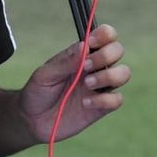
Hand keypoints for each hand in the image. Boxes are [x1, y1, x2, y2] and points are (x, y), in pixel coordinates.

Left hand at [18, 24, 131, 142]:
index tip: (91, 43)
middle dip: (105, 56)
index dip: (104, 35)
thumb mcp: (44, 75)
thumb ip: (65, 62)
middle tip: (86, 67)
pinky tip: (85, 103)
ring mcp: (101, 86)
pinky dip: (104, 100)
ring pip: (124, 73)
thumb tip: (85, 45)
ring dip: (108, 76)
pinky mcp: (102, 107)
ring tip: (87, 84)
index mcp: (84, 54)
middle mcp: (96, 67)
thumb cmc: (38, 92)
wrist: (32, 121)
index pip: (106, 35)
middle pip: (118, 50)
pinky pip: (117, 99)